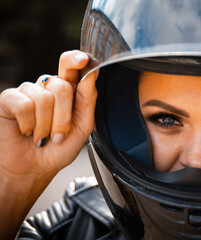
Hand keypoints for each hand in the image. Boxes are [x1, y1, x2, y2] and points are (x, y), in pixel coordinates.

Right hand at [0, 50, 97, 238]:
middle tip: (58, 135)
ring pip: (44, 98)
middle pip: (62, 86)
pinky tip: (25, 131)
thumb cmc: (58, 149)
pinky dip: (28, 124)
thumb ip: (88, 101)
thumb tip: (91, 74)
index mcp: (68, 92)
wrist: (33, 169)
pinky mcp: (9, 99)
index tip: (83, 59)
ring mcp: (27, 92)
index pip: (71, 66)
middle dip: (64, 118)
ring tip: (41, 136)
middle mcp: (47, 88)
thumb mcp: (82, 128)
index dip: (76, 60)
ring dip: (46, 126)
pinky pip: (24, 104)